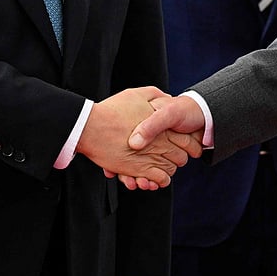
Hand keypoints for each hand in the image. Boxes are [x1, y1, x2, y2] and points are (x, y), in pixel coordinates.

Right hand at [76, 87, 201, 189]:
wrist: (90, 126)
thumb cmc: (111, 110)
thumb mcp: (135, 94)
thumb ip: (154, 94)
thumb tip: (167, 97)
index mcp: (161, 125)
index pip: (185, 139)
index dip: (186, 144)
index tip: (178, 145)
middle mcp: (160, 142)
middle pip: (181, 156)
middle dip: (178, 158)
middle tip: (170, 157)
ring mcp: (151, 156)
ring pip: (171, 169)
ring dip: (167, 170)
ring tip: (160, 167)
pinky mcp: (140, 170)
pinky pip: (161, 179)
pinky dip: (159, 181)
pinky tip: (153, 177)